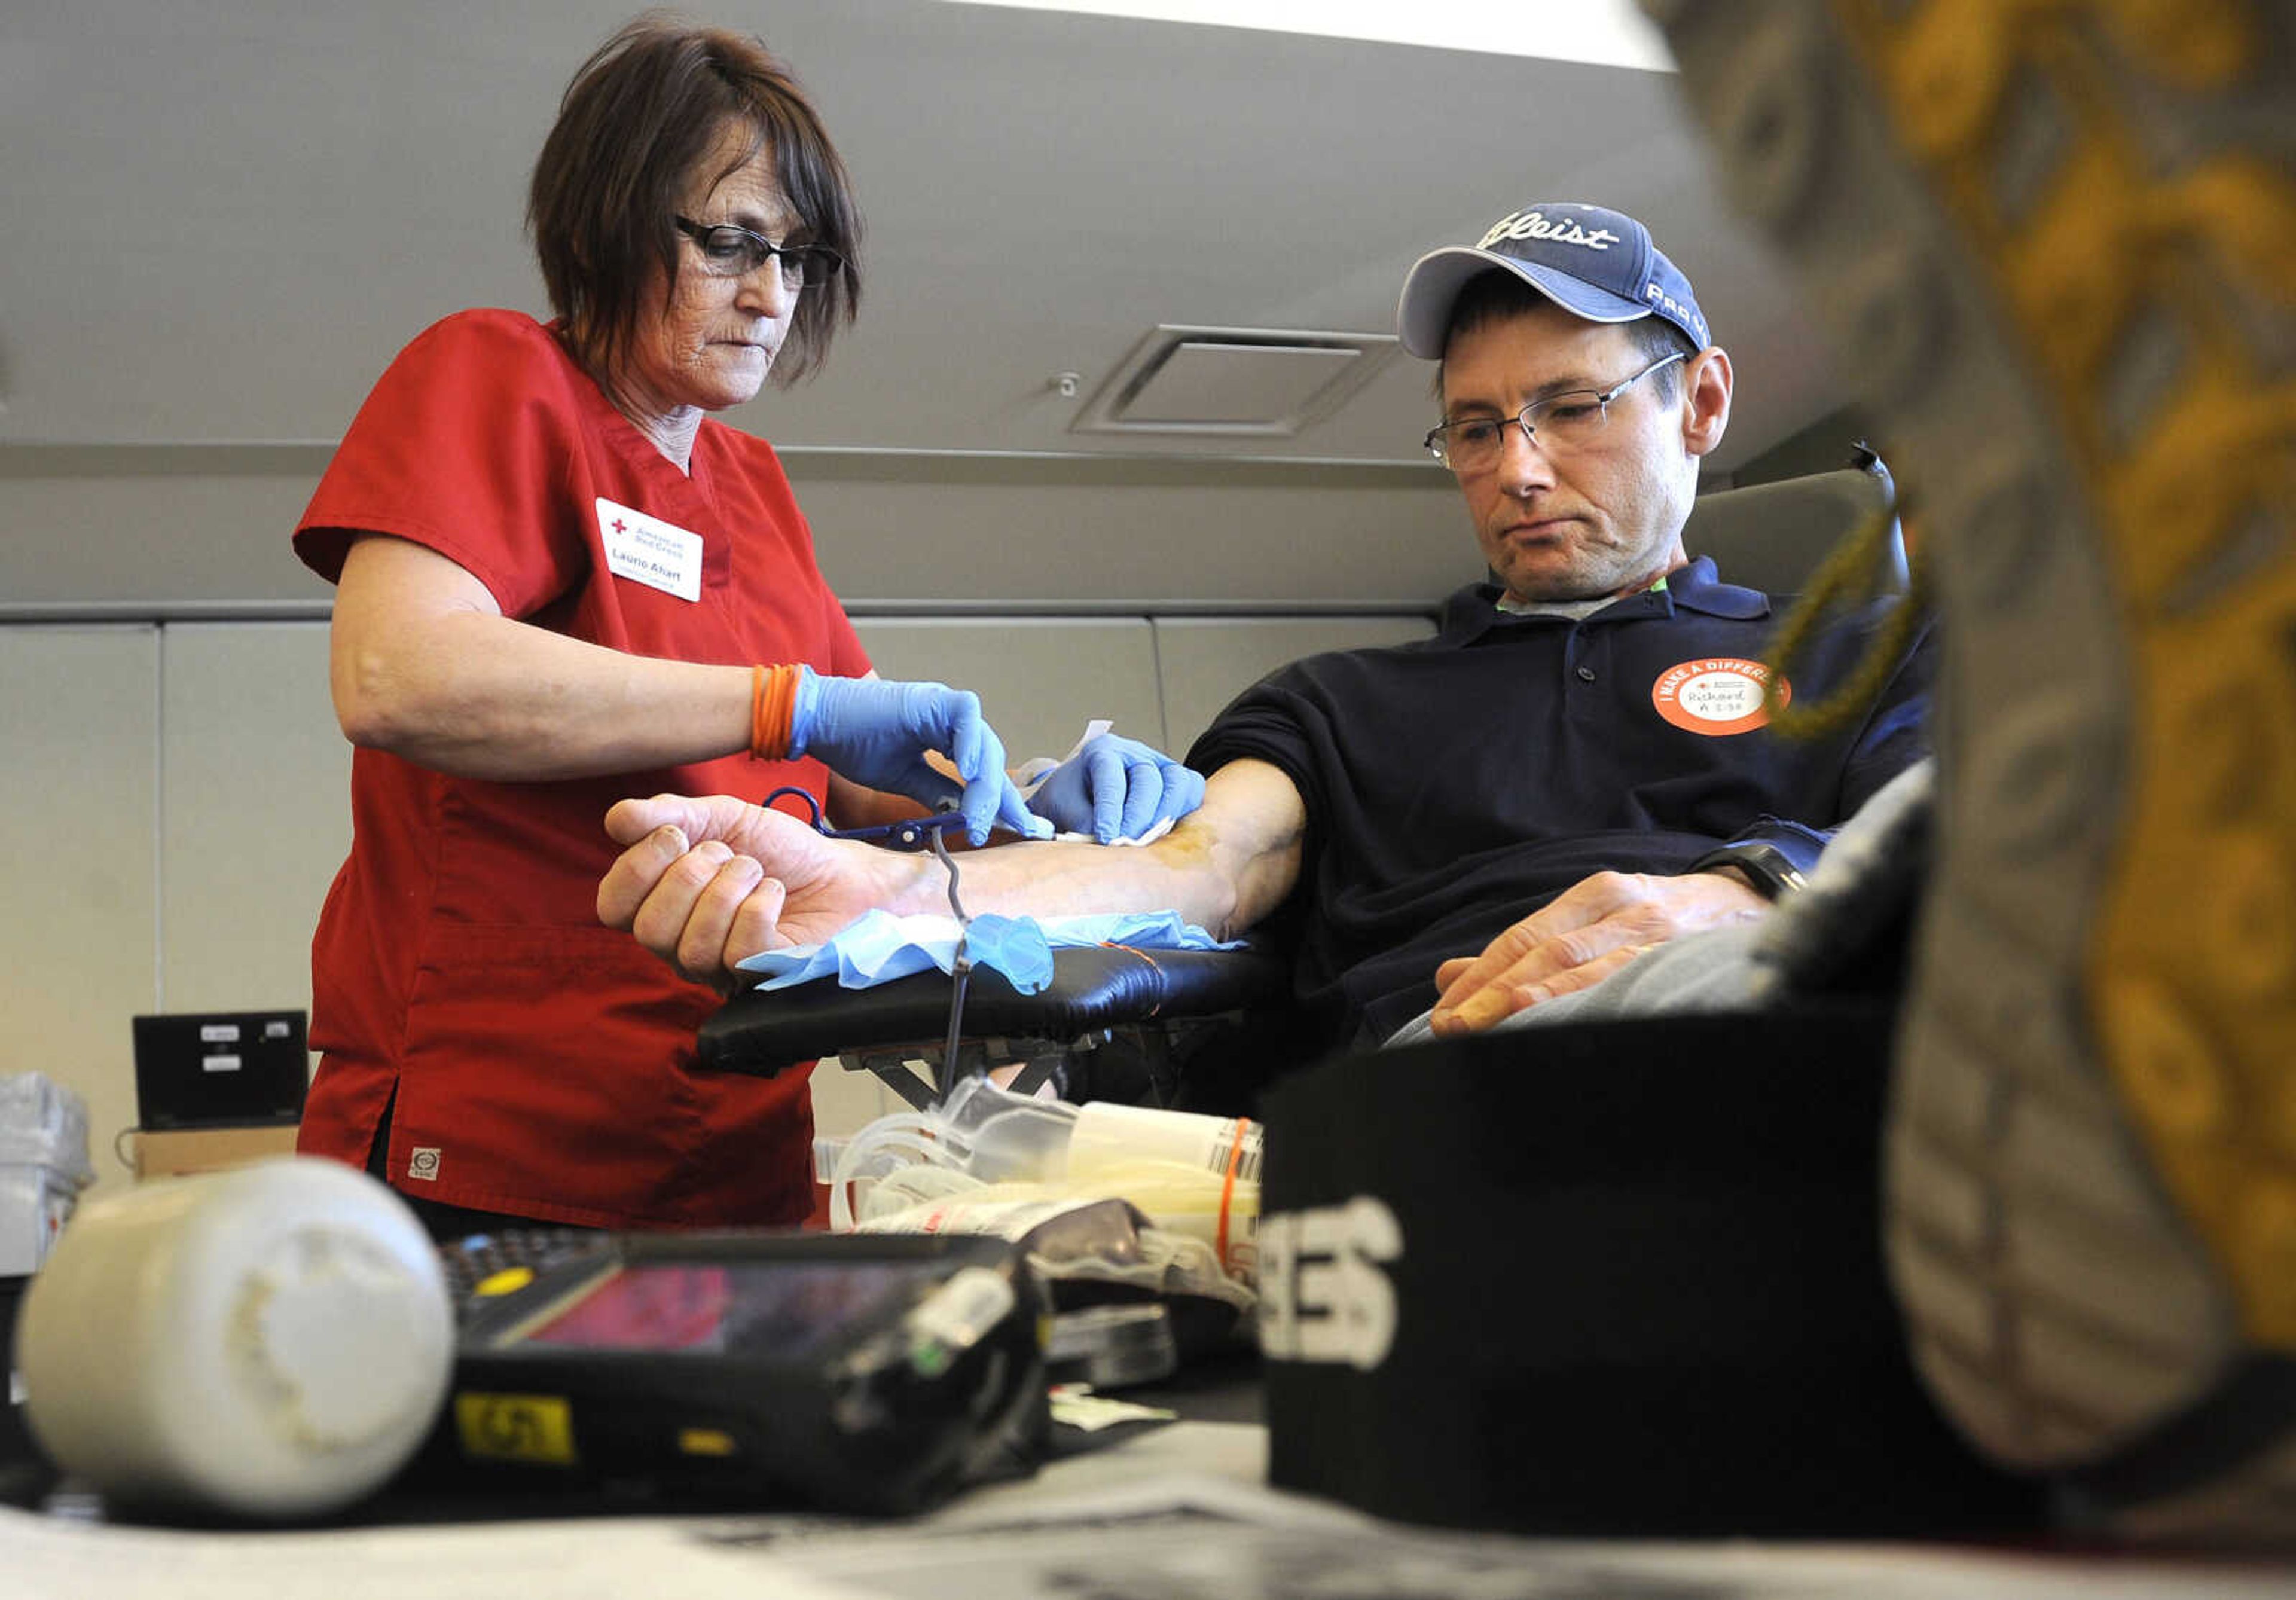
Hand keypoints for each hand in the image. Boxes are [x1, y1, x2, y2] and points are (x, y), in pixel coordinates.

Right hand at [597, 793, 906, 988]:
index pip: (613, 907)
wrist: (840, 871)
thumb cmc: (777, 850)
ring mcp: (720, 968)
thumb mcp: (722, 817)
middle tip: (727, 855)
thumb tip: (616, 818)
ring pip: (693, 948)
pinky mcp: (760, 978)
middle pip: (649, 932)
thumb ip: (670, 814)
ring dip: (729, 891)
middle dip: (689, 878)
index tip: (676, 834)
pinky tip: (775, 892)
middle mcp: (680, 944)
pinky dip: (759, 909)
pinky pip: (739, 953)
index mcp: (661, 905)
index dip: (636, 869)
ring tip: (755, 871)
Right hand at [791, 669, 1048, 845]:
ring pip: (984, 742)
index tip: (1023, 829)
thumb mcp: (903, 779)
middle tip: (1016, 830)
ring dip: (986, 783)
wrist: (816, 721)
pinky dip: (971, 742)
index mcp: (946, 737)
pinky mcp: (931, 697)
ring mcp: (943, 707)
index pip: (985, 773)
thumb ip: (937, 793)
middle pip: (991, 759)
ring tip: (983, 818)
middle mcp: (951, 721)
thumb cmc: (853, 743)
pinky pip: (966, 714)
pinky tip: (969, 772)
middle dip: (1004, 798)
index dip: (1004, 802)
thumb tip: (967, 816)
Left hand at [1026, 734, 1208, 843]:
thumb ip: (1083, 821)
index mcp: (1102, 752)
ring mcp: (1159, 764)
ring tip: (1149, 841)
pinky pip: (1191, 789)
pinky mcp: (1176, 780)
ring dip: (1165, 814)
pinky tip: (1168, 832)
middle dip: (1138, 816)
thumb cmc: (1071, 799)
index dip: (1110, 809)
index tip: (1106, 837)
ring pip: (1176, 781)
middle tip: (1126, 843)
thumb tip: (1109, 840)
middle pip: (1148, 778)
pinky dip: (1184, 810)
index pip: (1111, 777)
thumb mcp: (1063, 807)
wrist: (1080, 796)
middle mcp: (1134, 753)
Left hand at [1426, 868, 1767, 1036]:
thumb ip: (1526, 949)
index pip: (1524, 938)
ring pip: (1583, 969)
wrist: (1752, 901)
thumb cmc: (1660, 919)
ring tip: (1491, 1030)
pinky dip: (1590, 1008)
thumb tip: (1449, 977)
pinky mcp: (1684, 960)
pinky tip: (1565, 1032)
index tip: (1445, 1011)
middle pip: (1545, 953)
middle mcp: (1623, 908)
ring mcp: (1657, 936)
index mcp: (1596, 895)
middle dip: (1493, 992)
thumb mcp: (1595, 919)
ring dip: (1531, 1004)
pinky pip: (1630, 986)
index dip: (1480, 976)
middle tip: (1454, 1027)